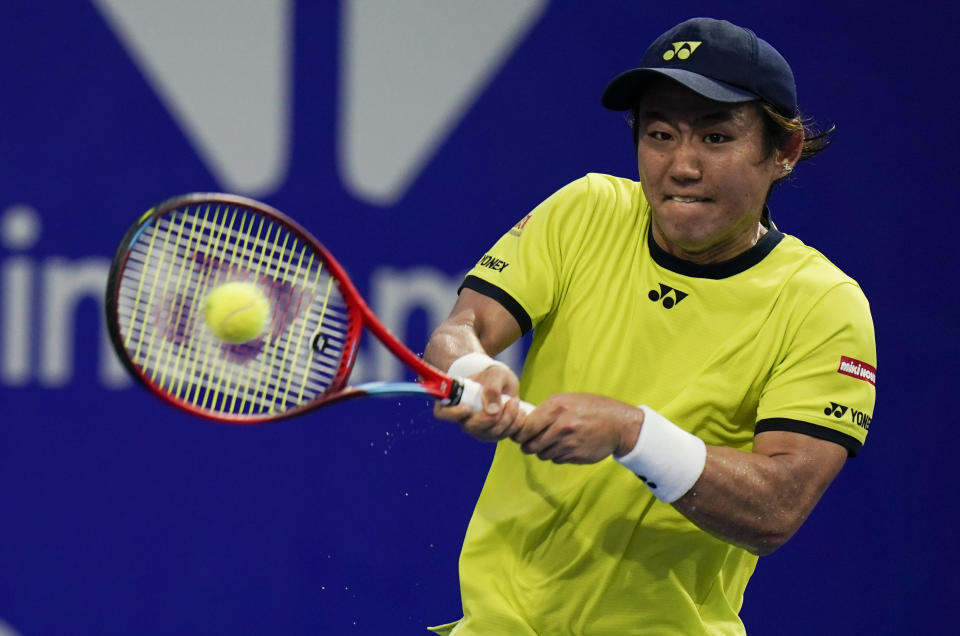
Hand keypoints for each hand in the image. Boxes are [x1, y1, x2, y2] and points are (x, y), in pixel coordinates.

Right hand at [433, 364, 525, 441]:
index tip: (467, 408)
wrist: (502, 382)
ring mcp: (478, 428)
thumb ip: (492, 387)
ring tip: (515, 401)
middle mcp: (464, 418)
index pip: (442, 413)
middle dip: (494, 418)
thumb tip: (492, 411)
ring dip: (508, 419)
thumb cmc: (492, 375)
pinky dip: (515, 425)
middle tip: (509, 401)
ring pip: (491, 434)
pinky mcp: (493, 434)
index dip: (452, 414)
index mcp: (455, 401)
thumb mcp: (495, 374)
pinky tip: (520, 412)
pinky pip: (504, 436)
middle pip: (473, 428)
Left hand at [511, 393, 642, 463]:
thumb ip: (546, 410)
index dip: (519, 433)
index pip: (526, 427)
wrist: (619, 424)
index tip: (519, 435)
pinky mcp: (576, 456)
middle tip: (530, 443)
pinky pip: (557, 460)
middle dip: (528, 445)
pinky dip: (557, 455)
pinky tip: (566, 446)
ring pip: (543, 454)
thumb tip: (524, 422)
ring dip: (543, 451)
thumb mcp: (568, 400)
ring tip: (552, 442)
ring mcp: (569, 443)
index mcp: (556, 407)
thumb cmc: (592, 408)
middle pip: (531, 444)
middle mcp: (561, 426)